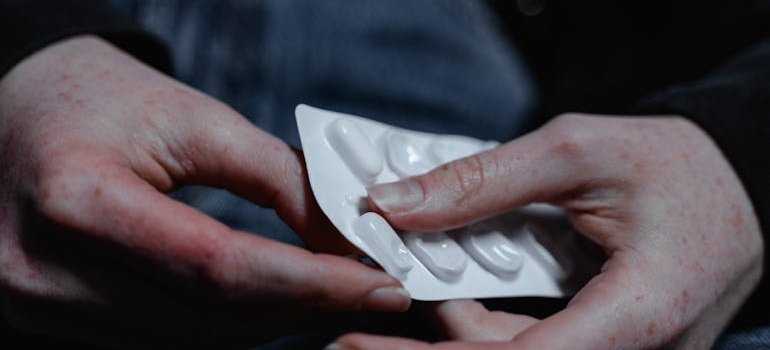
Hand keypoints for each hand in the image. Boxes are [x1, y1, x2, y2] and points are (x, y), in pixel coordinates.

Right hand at [0, 36, 409, 347]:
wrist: (17, 108)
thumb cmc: (101, 101)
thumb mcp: (192, 119)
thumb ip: (277, 178)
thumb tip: (347, 237)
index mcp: (76, 200)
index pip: (220, 268)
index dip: (313, 282)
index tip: (382, 282)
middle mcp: (42, 271)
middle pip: (205, 321)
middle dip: (300, 310)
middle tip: (367, 291)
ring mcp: (33, 308)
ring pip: (182, 343)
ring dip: (263, 325)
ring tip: (322, 295)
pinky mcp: (42, 323)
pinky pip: (151, 344)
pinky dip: (215, 329)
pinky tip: (262, 305)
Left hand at [332, 114, 762, 348]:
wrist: (739, 185)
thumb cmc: (679, 167)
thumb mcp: (579, 153)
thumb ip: (483, 181)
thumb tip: (394, 204)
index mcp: (636, 315)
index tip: (361, 341)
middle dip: (432, 338)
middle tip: (363, 324)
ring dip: (458, 322)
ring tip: (413, 278)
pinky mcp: (611, 345)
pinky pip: (537, 342)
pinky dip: (489, 317)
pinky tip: (458, 285)